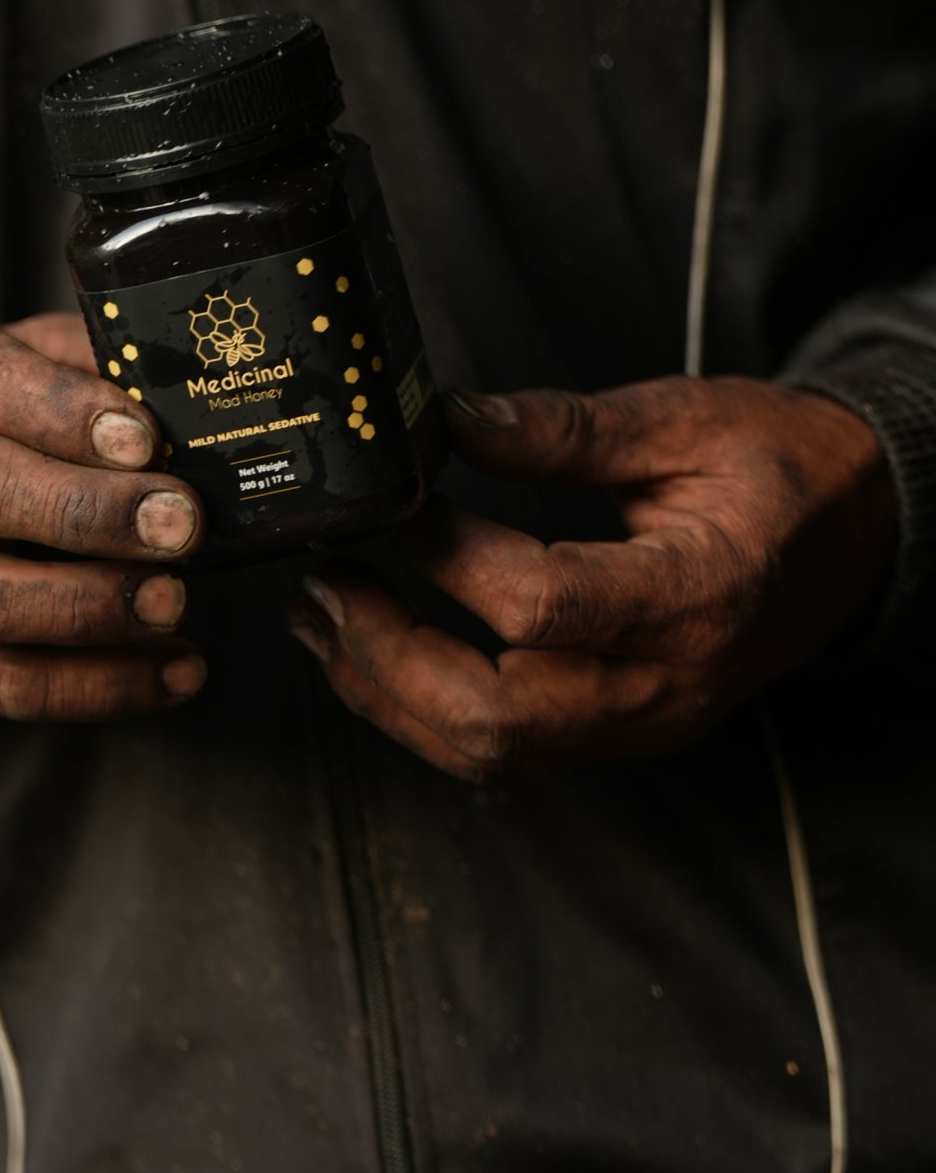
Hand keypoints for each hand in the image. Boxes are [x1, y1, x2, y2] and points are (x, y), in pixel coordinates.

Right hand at [0, 306, 207, 718]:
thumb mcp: (15, 357)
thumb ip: (89, 364)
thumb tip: (186, 397)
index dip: (65, 415)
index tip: (145, 440)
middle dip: (88, 513)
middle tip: (182, 526)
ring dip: (85, 608)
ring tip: (173, 604)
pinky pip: (0, 683)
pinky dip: (95, 687)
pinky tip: (174, 671)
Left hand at [288, 377, 896, 776]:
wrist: (853, 538)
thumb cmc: (779, 471)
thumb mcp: (685, 421)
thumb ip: (563, 428)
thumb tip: (450, 420)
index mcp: (696, 595)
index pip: (541, 604)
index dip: (447, 556)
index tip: (400, 504)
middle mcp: (667, 685)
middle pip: (496, 715)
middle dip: (385, 653)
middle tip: (323, 583)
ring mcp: (640, 723)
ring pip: (488, 751)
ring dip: (385, 693)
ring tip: (320, 620)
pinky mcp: (615, 732)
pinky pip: (503, 749)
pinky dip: (421, 710)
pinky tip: (372, 654)